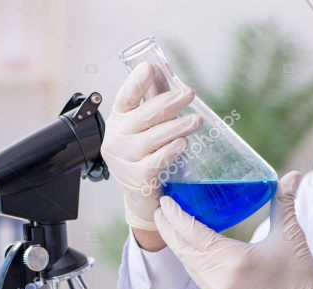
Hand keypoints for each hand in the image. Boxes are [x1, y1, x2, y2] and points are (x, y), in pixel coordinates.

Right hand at [101, 62, 202, 232]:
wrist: (141, 196)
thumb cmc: (146, 155)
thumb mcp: (147, 125)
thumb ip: (152, 98)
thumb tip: (158, 68)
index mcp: (119, 120)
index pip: (125, 98)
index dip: (135, 83)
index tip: (148, 68)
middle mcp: (116, 138)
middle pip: (143, 116)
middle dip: (168, 103)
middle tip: (189, 94)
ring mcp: (123, 160)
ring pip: (151, 139)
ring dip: (175, 128)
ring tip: (195, 121)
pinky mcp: (135, 179)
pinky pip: (155, 162)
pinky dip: (169, 152)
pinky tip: (182, 144)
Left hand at [154, 171, 312, 288]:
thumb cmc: (301, 276)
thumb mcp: (291, 236)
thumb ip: (285, 202)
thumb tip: (293, 174)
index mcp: (234, 260)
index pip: (193, 234)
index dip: (176, 217)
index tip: (165, 201)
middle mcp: (219, 280)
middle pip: (183, 251)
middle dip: (168, 229)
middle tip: (160, 209)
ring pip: (189, 267)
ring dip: (179, 246)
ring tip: (171, 226)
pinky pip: (198, 280)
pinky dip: (192, 263)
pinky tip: (190, 251)